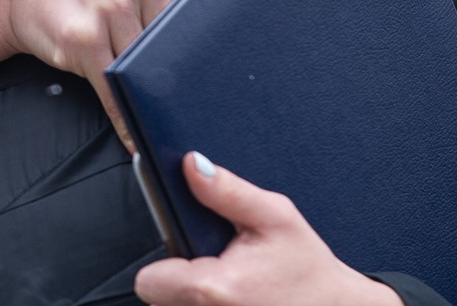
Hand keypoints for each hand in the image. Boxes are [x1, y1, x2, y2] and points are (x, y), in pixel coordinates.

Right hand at [0, 0, 200, 148]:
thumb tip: (220, 52)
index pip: (205, 16)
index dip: (206, 50)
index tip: (209, 73)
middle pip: (178, 45)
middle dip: (177, 76)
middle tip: (184, 102)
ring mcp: (111, 3)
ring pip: (148, 69)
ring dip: (150, 98)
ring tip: (154, 111)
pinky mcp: (84, 36)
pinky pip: (115, 90)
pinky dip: (125, 119)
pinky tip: (133, 134)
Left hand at [135, 153, 402, 305]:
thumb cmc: (308, 268)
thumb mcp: (274, 215)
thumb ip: (227, 190)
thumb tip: (190, 165)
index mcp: (214, 287)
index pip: (148, 281)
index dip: (161, 263)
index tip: (183, 249)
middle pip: (161, 296)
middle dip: (179, 275)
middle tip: (216, 261)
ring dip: (194, 291)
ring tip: (231, 277)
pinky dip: (210, 302)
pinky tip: (238, 293)